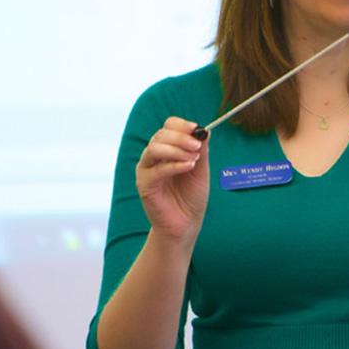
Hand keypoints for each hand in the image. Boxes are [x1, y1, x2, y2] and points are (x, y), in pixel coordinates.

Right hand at [135, 117, 209, 239]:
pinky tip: (189, 166)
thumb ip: (201, 151)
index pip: (168, 127)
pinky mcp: (144, 185)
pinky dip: (174, 165)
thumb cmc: (192, 196)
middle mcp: (154, 157)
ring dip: (176, 150)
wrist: (186, 223)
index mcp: (167, 149)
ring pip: (154, 149)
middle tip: (197, 146)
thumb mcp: (201, 170)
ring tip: (194, 159)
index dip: (181, 125)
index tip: (196, 129)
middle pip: (160, 135)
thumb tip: (204, 131)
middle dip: (181, 138)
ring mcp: (146, 170)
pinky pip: (156, 170)